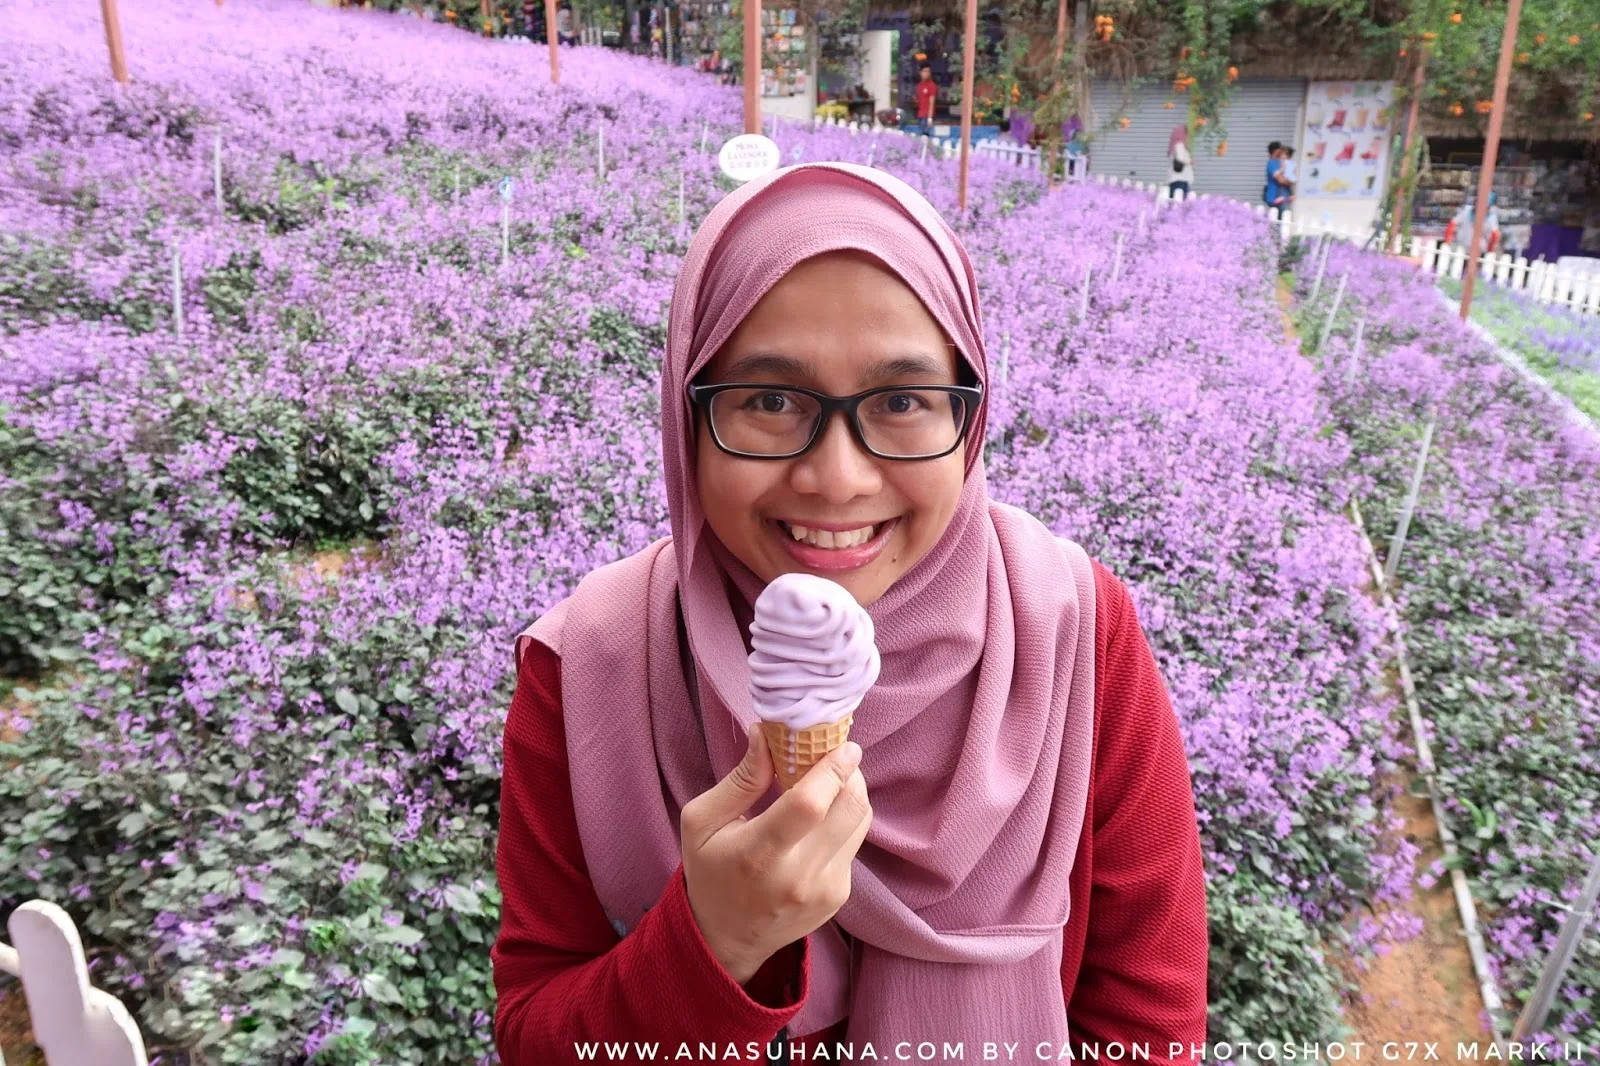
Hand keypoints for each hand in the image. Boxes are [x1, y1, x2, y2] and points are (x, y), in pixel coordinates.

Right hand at [680, 723, 871, 985]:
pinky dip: (843, 821)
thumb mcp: (702, 822)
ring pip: (860, 823)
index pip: (809, 805)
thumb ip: (739, 780)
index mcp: (758, 854)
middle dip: (850, 774)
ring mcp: (825, 890)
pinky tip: (820, 820)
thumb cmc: (709, 872)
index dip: (832, 769)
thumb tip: (765, 735)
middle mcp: (799, 876)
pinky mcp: (839, 896)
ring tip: (828, 782)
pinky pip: (854, 843)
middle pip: (849, 810)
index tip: (843, 745)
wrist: (726, 938)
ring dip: (851, 794)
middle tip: (834, 756)